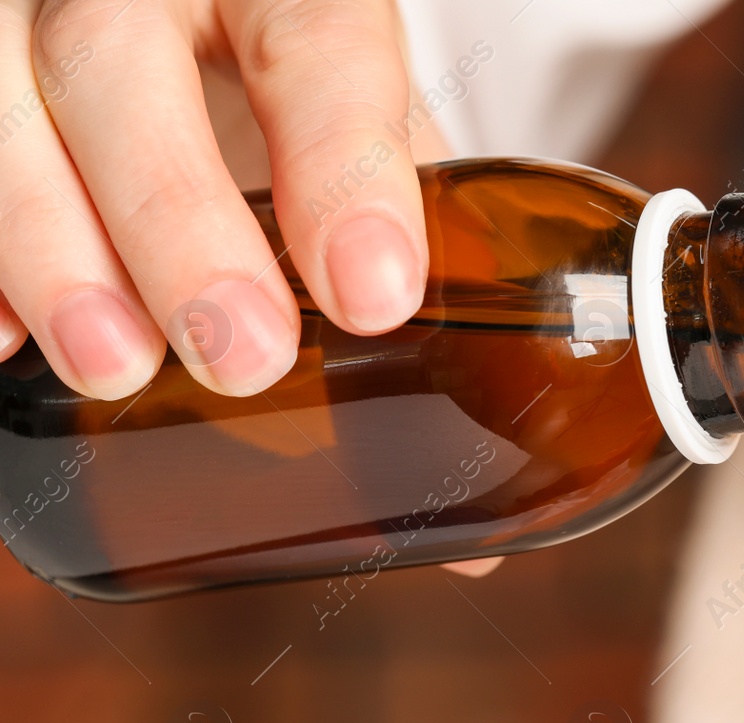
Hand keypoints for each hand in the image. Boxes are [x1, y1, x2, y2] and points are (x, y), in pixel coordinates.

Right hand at [0, 0, 426, 398]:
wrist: (187, 33)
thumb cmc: (273, 67)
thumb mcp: (344, 101)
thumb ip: (374, 176)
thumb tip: (400, 303)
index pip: (314, 37)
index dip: (342, 168)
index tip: (372, 293)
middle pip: (116, 56)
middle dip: (177, 221)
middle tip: (241, 351)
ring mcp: (21, 11)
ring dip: (50, 248)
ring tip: (116, 362)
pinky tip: (11, 336)